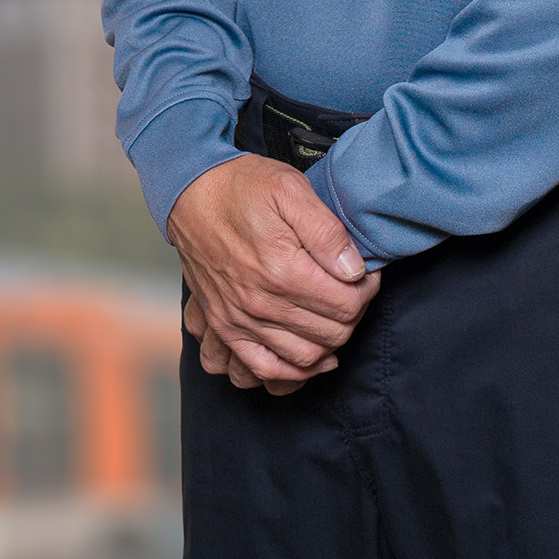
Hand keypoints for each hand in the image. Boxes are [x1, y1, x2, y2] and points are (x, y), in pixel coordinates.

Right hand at [169, 154, 380, 395]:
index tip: (367, 274)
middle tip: (354, 291)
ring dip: (330, 341)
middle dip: (353, 314)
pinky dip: (292, 371)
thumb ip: (327, 231)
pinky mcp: (225, 326)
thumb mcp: (291, 189)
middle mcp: (261, 303)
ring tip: (334, 314)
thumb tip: (354, 270)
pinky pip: (264, 369)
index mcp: (283, 269)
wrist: (191, 193)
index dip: (367, 290)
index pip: (348, 303)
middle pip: (332, 333)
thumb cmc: (243, 187)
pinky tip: (311, 354)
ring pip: (305, 356)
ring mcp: (240, 320)